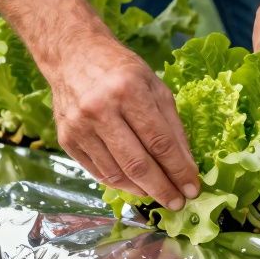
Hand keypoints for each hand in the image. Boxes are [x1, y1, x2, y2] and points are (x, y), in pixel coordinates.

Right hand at [46, 37, 199, 209]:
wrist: (73, 55)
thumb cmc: (121, 70)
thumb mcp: (155, 87)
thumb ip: (173, 126)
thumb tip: (187, 167)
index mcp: (128, 91)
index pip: (160, 143)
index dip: (179, 170)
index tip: (192, 189)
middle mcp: (100, 109)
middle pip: (138, 164)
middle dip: (162, 189)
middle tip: (178, 202)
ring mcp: (80, 127)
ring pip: (117, 174)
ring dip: (142, 190)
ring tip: (158, 192)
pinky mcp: (66, 139)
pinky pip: (98, 172)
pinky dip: (120, 183)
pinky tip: (136, 184)